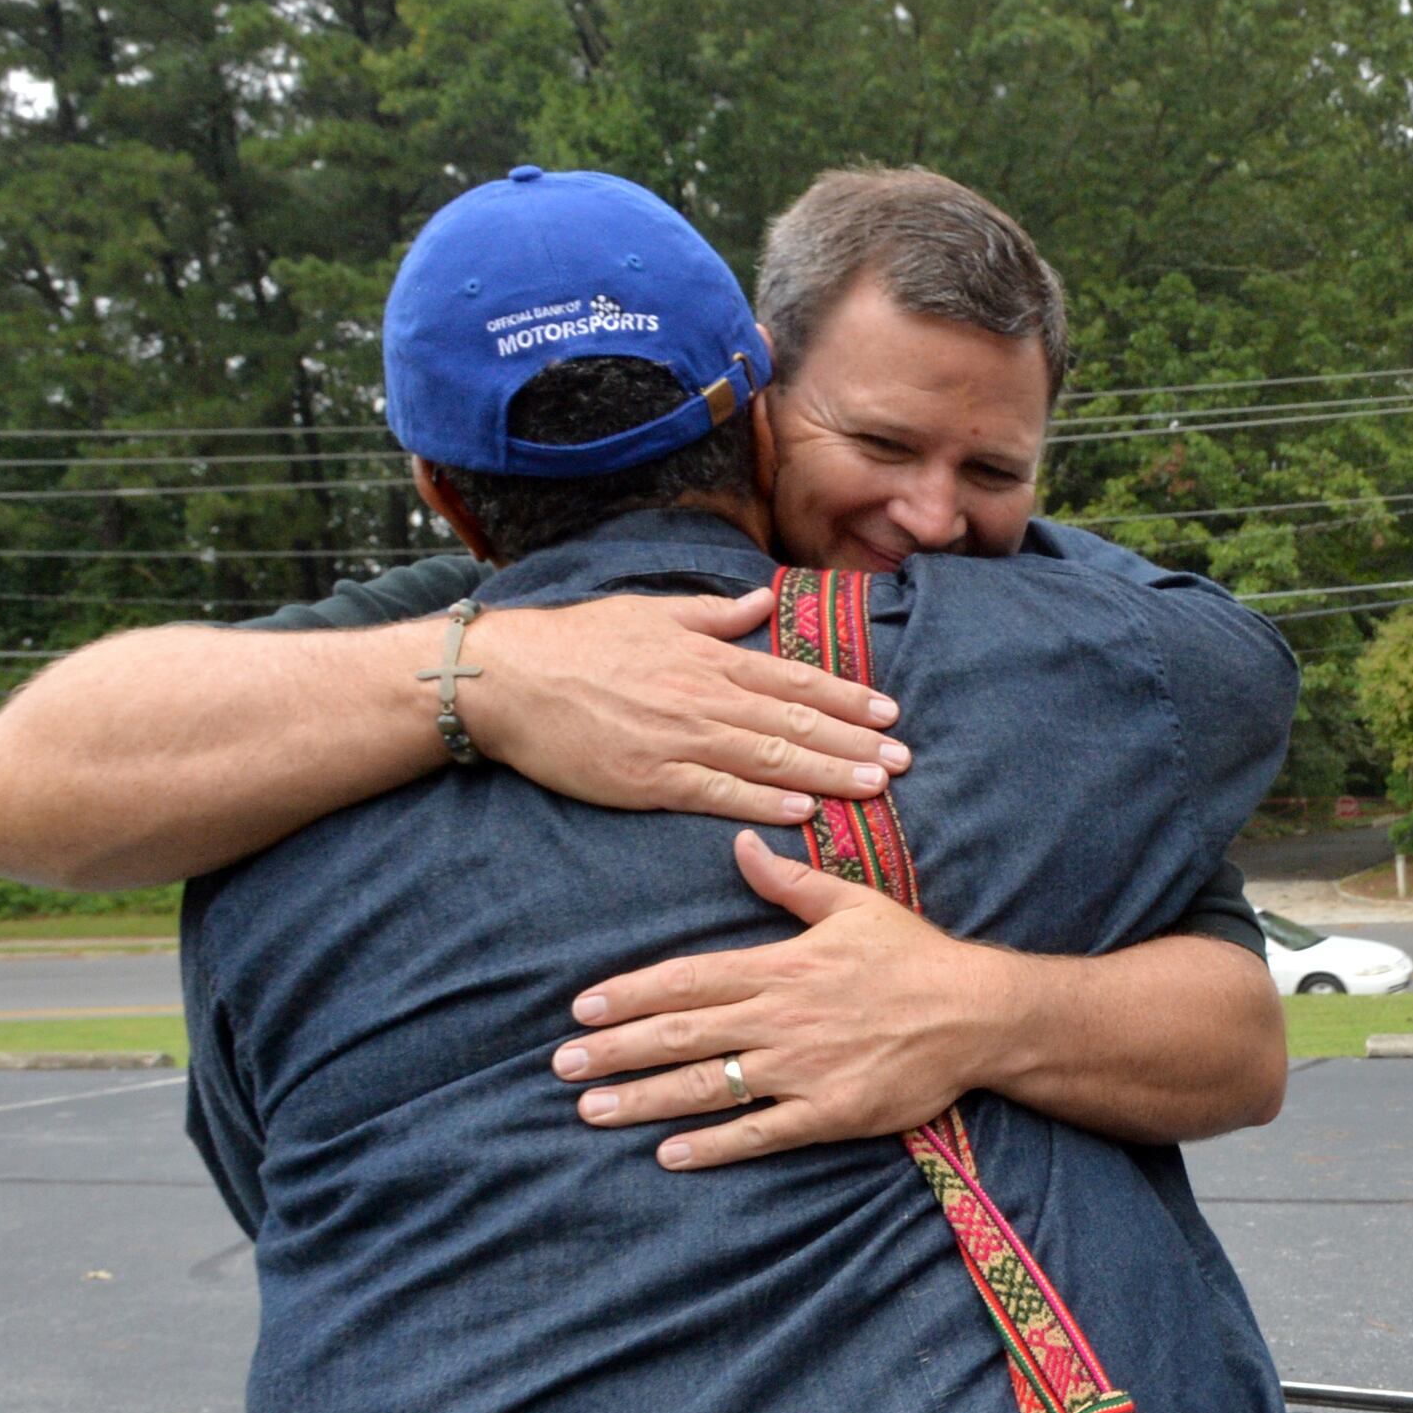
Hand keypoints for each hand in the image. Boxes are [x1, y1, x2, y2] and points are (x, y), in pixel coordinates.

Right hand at [459, 589, 906, 827]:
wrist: (508, 677)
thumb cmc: (577, 641)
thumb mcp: (650, 611)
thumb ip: (712, 613)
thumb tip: (762, 601)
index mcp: (707, 657)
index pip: (793, 680)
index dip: (846, 697)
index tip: (889, 712)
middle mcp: (704, 697)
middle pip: (795, 724)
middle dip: (855, 742)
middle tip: (903, 759)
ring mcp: (680, 739)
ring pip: (770, 760)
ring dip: (828, 774)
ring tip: (875, 787)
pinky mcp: (651, 778)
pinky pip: (719, 793)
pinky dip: (764, 802)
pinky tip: (805, 811)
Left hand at [551, 830, 1012, 1168]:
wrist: (981, 1014)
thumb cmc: (916, 956)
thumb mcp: (854, 904)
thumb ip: (789, 882)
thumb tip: (742, 846)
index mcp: (781, 966)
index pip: (686, 979)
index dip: (628, 994)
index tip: (581, 1009)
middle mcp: (781, 1017)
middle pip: (681, 1034)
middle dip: (615, 1050)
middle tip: (561, 1065)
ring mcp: (803, 1069)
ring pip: (707, 1086)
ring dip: (644, 1099)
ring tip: (591, 1110)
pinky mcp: (830, 1112)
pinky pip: (760, 1132)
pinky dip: (712, 1145)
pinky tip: (667, 1154)